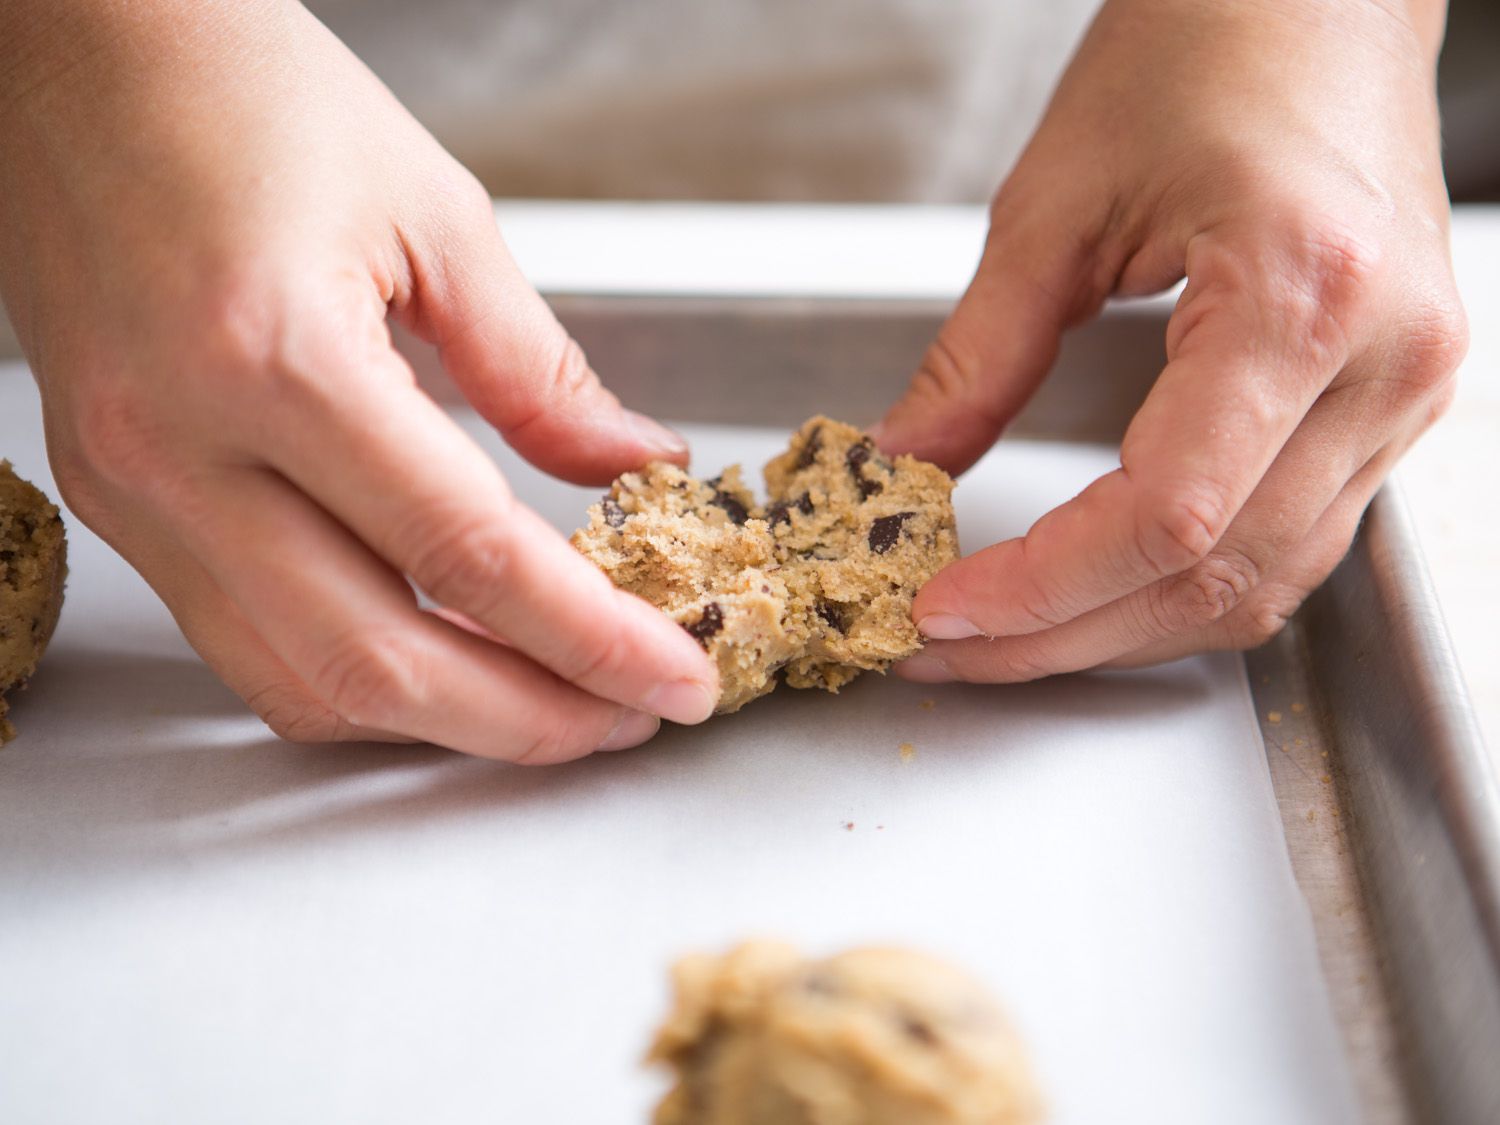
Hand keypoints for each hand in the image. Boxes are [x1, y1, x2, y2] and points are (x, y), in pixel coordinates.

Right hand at [0, 1, 717, 759]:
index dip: (595, 640)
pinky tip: (440, 663)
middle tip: (629, 717)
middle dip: (529, 718)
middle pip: (381, 662)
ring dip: (444, 720)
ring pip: (300, 682)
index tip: (677, 677)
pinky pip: (240, 642)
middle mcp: (177, 446)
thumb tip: (630, 466)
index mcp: (273, 355)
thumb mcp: (435, 214)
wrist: (77, 47)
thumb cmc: (242, 89)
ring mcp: (127, 486)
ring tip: (553, 703)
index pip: (471, 557)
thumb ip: (538, 374)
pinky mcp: (108, 499)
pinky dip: (355, 678)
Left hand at [875, 0, 1466, 682]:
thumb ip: (975, 355)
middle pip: (1214, 577)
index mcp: (1302, 294)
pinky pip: (1292, 546)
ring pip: (1261, 586)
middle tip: (947, 648)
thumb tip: (901, 468)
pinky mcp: (1392, 404)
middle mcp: (1383, 363)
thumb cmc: (1207, 48)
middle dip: (1062, 634)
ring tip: (1004, 633)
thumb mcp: (1055, 202)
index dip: (1042, 588)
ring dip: (1120, 629)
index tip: (942, 611)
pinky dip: (1184, 586)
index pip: (1167, 515)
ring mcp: (1406, 393)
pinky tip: (1099, 588)